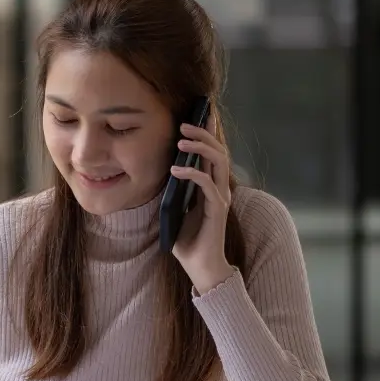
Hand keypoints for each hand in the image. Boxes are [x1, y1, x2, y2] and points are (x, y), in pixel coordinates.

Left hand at [169, 118, 235, 293]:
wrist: (200, 267)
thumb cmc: (187, 240)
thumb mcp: (174, 209)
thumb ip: (172, 190)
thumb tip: (158, 170)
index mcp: (211, 186)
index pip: (212, 153)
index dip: (209, 132)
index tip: (201, 113)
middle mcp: (220, 188)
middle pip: (219, 151)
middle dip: (203, 133)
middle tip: (185, 121)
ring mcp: (221, 198)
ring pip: (218, 162)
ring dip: (200, 147)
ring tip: (182, 138)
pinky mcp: (217, 209)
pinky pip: (207, 184)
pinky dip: (192, 173)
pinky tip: (176, 168)